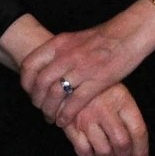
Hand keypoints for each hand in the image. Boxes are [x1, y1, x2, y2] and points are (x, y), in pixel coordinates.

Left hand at [19, 3, 154, 126]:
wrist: (128, 34)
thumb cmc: (102, 38)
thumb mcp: (74, 39)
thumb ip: (60, 52)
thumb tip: (46, 66)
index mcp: (59, 43)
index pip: (30, 63)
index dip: (26, 81)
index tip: (29, 91)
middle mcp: (66, 55)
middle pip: (40, 82)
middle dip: (37, 99)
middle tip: (40, 108)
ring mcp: (81, 68)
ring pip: (55, 94)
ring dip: (50, 110)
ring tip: (51, 118)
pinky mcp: (97, 80)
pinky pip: (75, 102)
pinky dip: (66, 115)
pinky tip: (64, 121)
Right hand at [61, 83, 148, 155]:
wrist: (68, 76)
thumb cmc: (96, 86)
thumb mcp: (116, 91)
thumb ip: (128, 115)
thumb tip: (137, 149)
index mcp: (120, 98)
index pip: (138, 131)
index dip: (141, 151)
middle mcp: (105, 108)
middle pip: (122, 144)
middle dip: (123, 155)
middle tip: (120, 155)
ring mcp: (87, 117)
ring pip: (104, 151)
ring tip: (106, 152)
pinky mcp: (70, 124)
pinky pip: (84, 151)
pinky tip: (90, 149)